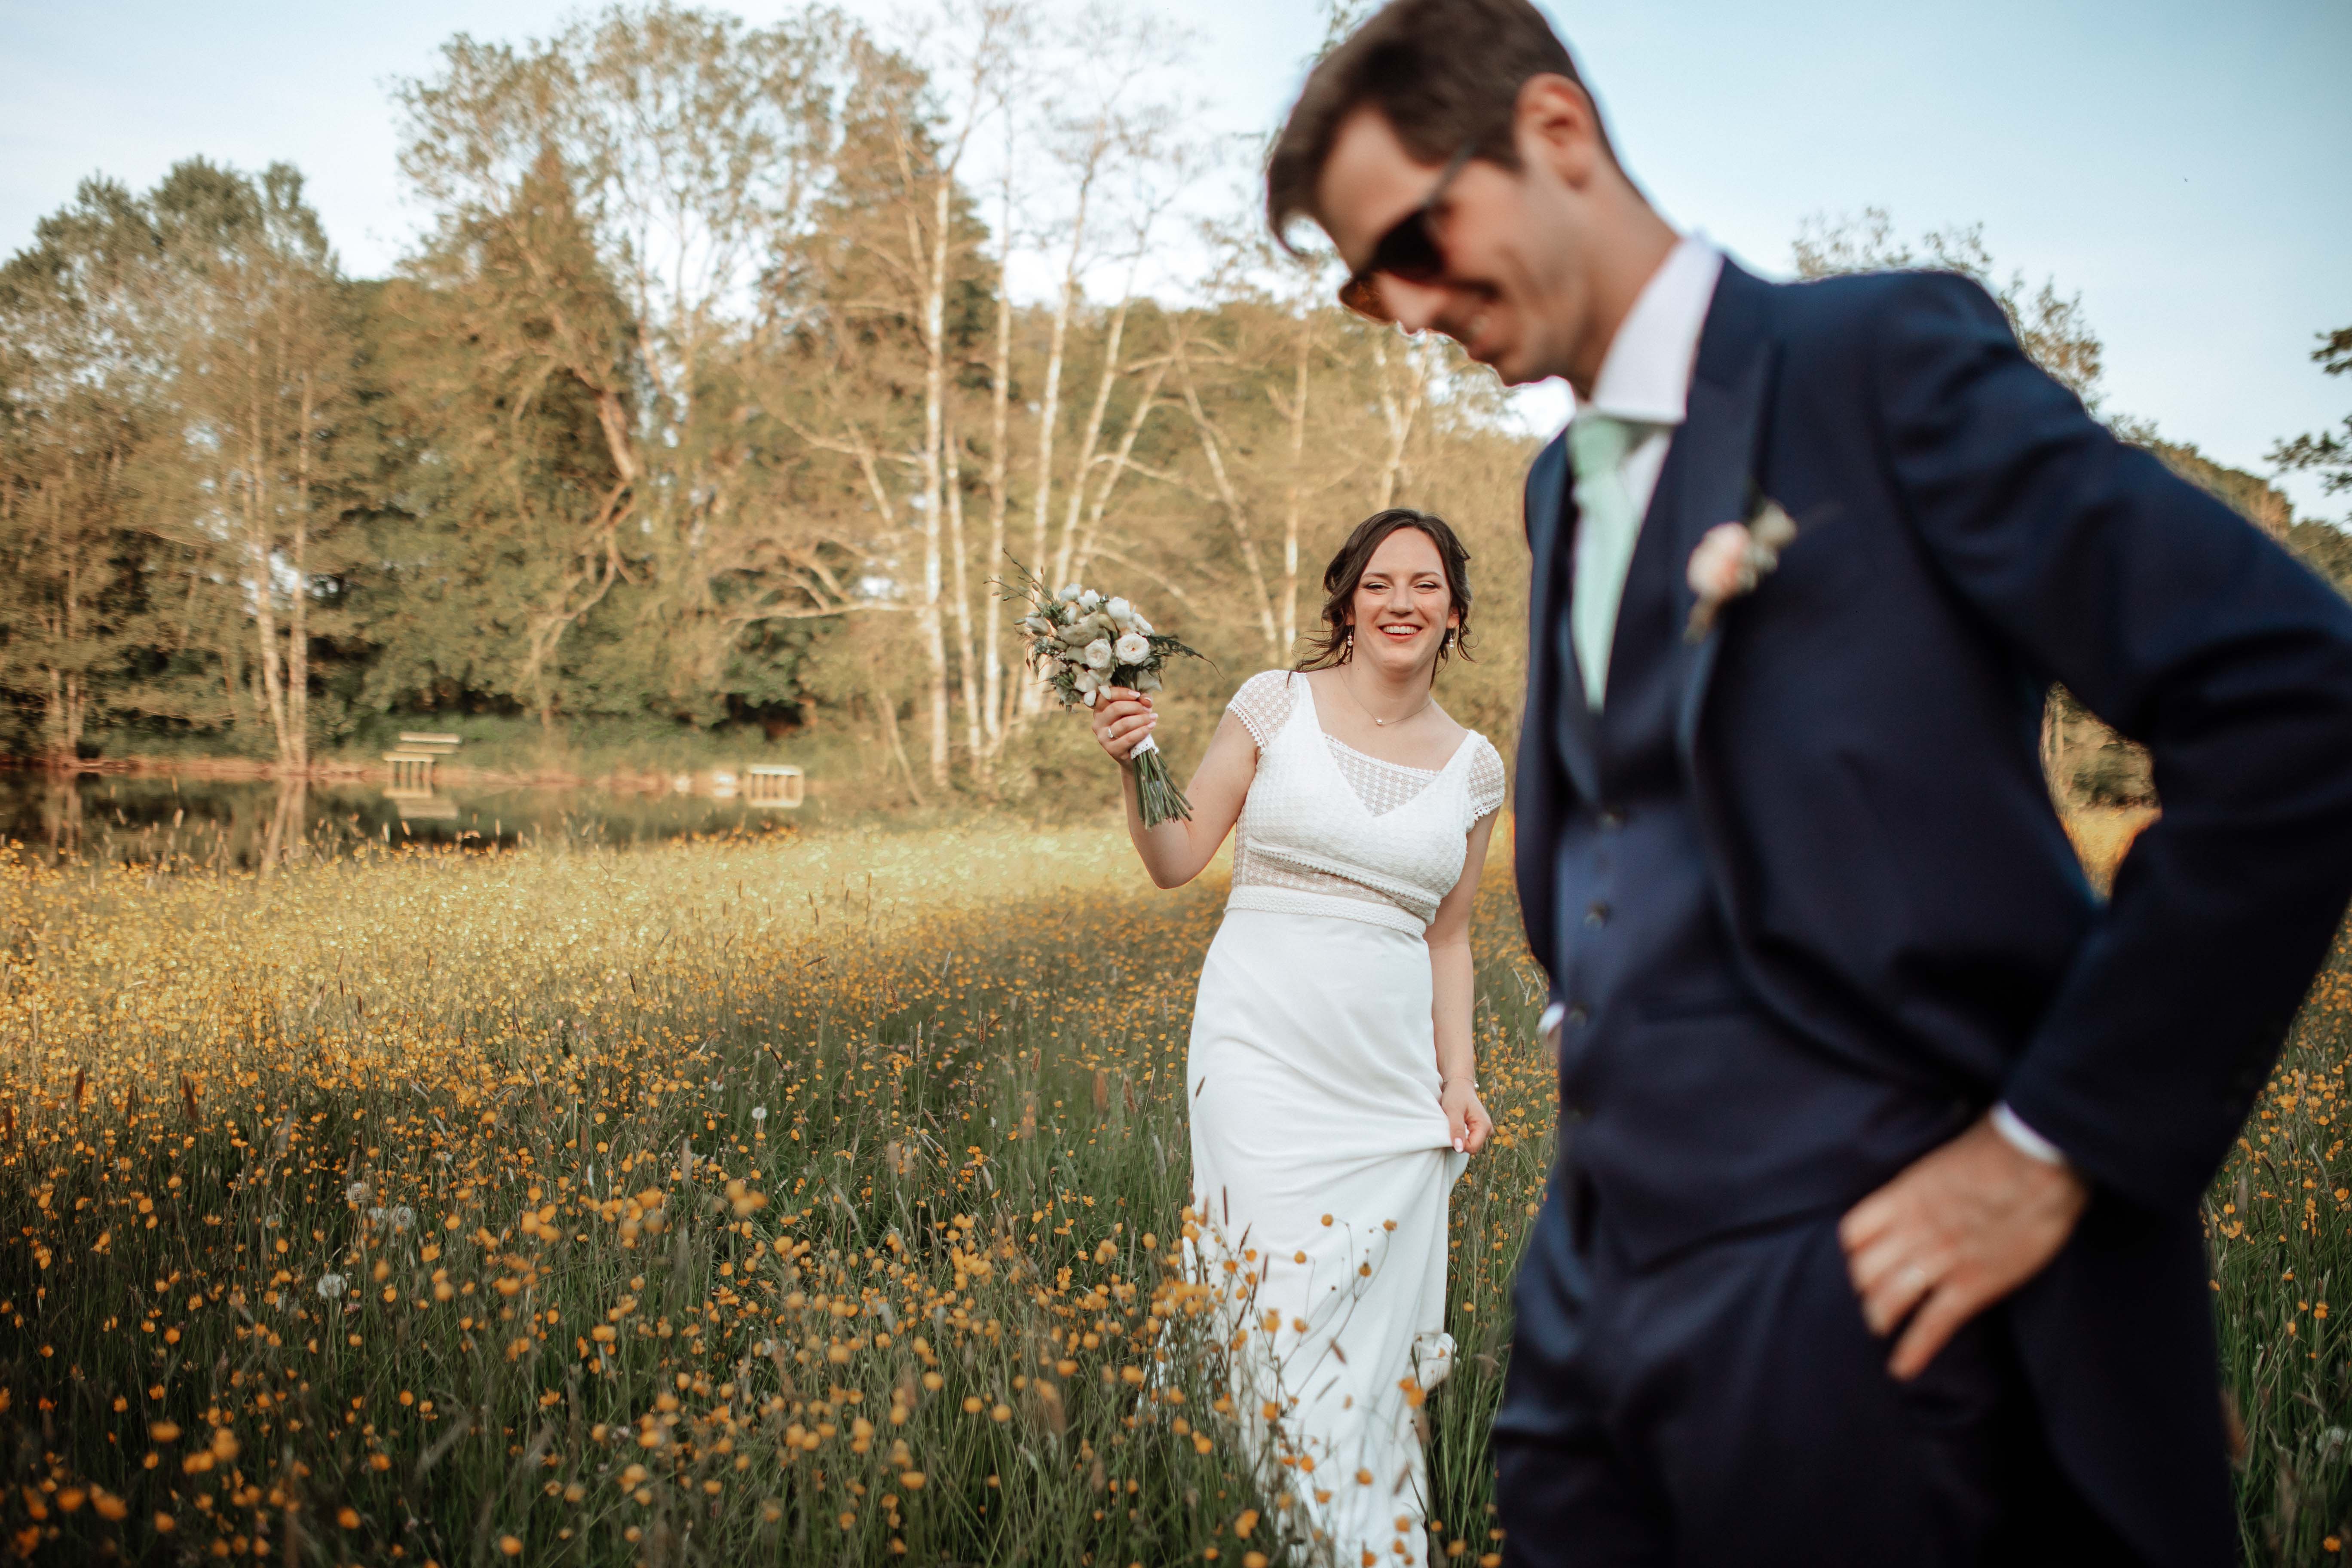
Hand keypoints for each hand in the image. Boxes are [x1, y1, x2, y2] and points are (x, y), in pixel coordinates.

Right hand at [1088, 687, 1154, 762]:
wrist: (1135, 753)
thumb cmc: (1135, 727)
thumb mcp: (1138, 710)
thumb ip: (1142, 701)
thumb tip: (1145, 699)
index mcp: (1100, 710)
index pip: (1106, 695)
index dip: (1123, 693)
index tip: (1137, 695)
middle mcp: (1098, 723)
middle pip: (1115, 708)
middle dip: (1136, 707)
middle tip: (1148, 710)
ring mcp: (1103, 737)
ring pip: (1124, 723)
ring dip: (1142, 719)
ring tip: (1153, 718)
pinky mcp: (1112, 749)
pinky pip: (1129, 738)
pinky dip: (1142, 731)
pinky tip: (1151, 726)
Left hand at [1441, 1079, 1491, 1155]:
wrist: (1459, 1085)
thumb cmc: (1456, 1095)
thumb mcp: (1453, 1111)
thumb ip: (1457, 1129)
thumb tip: (1459, 1149)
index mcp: (1485, 1125)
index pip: (1472, 1148)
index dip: (1459, 1144)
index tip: (1451, 1131)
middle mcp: (1487, 1130)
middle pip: (1471, 1147)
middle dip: (1459, 1140)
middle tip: (1452, 1124)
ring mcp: (1483, 1130)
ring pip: (1469, 1144)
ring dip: (1459, 1137)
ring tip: (1454, 1122)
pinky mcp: (1478, 1130)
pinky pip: (1468, 1139)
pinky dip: (1460, 1134)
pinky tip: (1457, 1124)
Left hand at [1838, 1113, 2089, 1379]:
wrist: (2042, 1158)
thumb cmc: (1998, 1145)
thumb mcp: (1942, 1155)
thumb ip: (1924, 1180)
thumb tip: (1923, 1184)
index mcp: (1903, 1196)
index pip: (1853, 1234)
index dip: (1852, 1252)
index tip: (1860, 1260)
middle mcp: (1912, 1230)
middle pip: (1863, 1272)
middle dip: (1862, 1289)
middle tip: (1871, 1297)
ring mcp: (1941, 1259)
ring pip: (1888, 1301)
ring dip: (1879, 1319)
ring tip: (1880, 1329)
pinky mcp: (1974, 1284)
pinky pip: (1933, 1325)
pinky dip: (1914, 1351)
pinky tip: (1902, 1368)